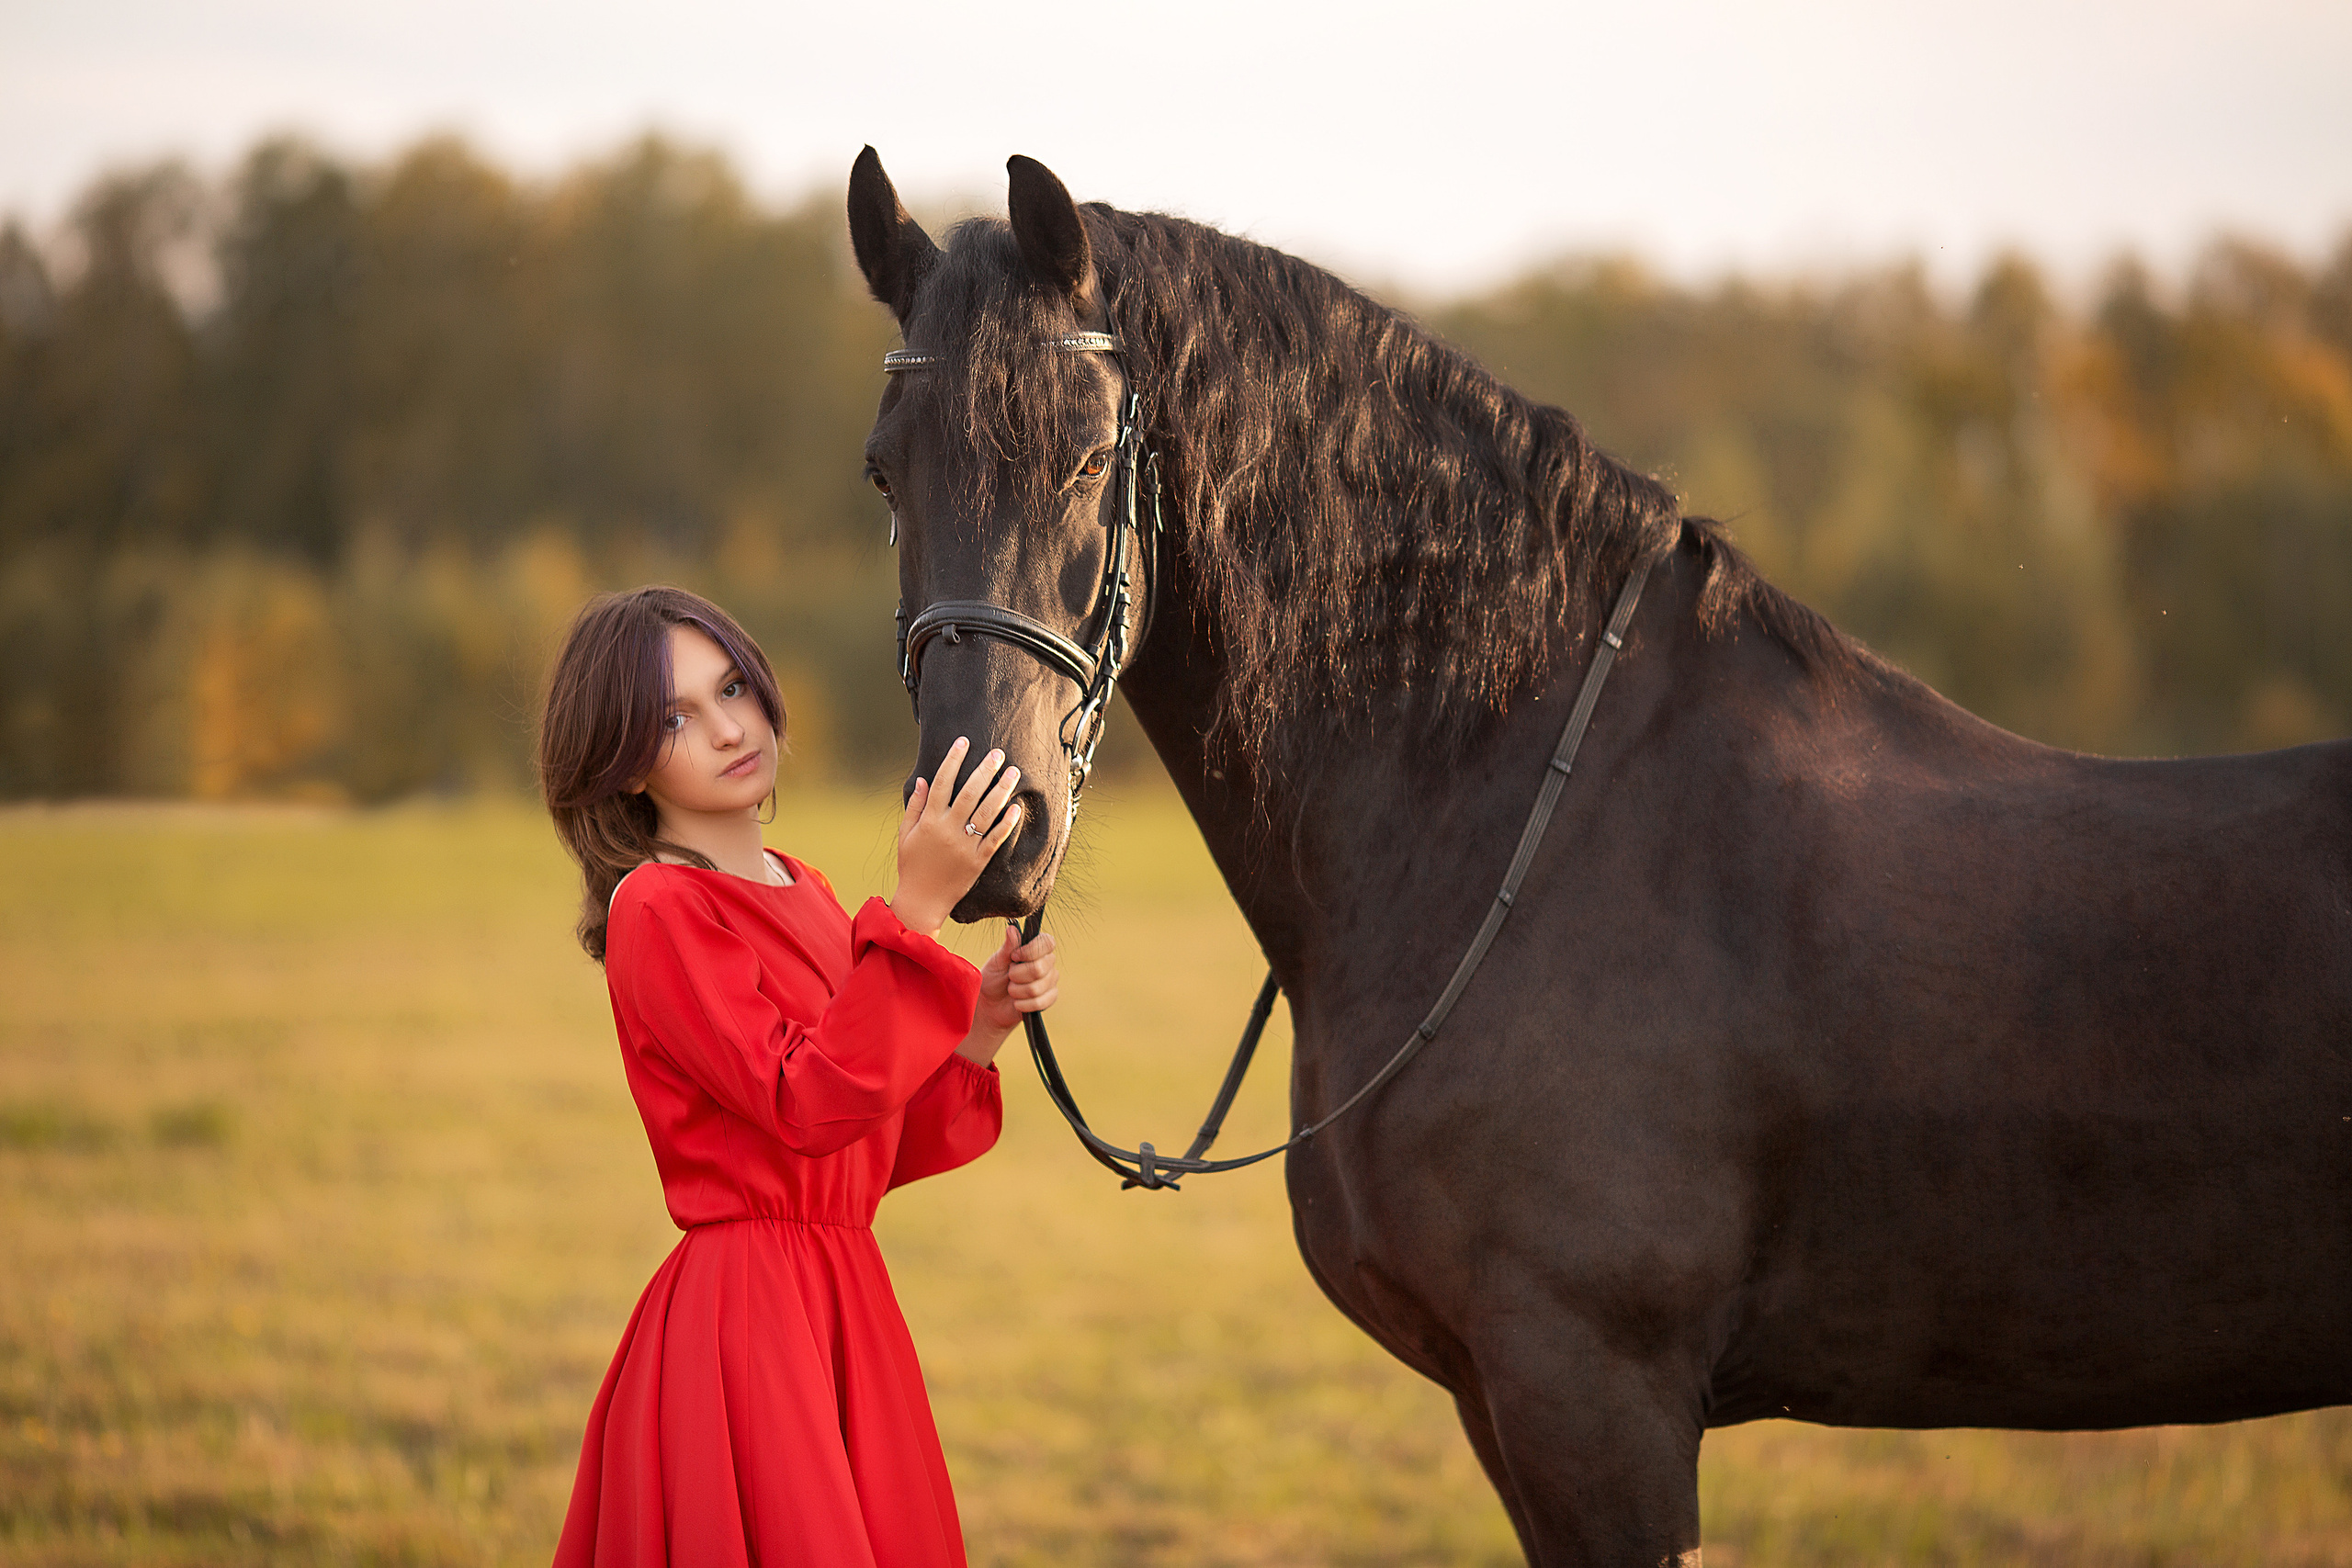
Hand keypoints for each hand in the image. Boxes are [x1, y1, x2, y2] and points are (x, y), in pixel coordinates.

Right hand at [891, 737, 1022, 936]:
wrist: (922, 901)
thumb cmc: (912, 865)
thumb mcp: (905, 834)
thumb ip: (915, 806)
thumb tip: (923, 780)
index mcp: (929, 821)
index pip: (942, 783)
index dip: (953, 760)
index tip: (964, 742)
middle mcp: (948, 830)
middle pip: (969, 793)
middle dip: (985, 770)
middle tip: (998, 753)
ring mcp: (965, 846)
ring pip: (987, 812)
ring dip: (1002, 790)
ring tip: (1013, 773)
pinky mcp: (978, 861)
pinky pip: (995, 838)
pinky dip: (1007, 823)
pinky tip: (1016, 807)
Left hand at [960, 925, 1058, 1063]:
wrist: (991, 1004)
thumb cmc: (994, 979)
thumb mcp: (997, 961)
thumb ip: (1008, 947)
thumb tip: (1012, 929)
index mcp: (1037, 948)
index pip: (1047, 942)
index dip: (1030, 951)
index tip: (1014, 957)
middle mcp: (1047, 963)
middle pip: (1039, 968)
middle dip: (1017, 975)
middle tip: (1009, 977)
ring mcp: (1050, 981)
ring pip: (1037, 987)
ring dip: (1017, 991)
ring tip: (1011, 990)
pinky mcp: (1050, 998)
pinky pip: (1040, 1002)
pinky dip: (1023, 1004)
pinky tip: (1017, 1002)